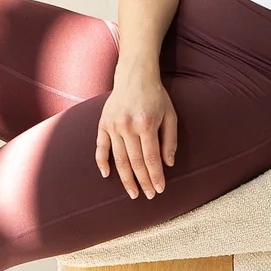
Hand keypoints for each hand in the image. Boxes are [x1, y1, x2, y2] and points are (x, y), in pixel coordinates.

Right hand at [96, 71, 176, 199]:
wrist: (135, 75)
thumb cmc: (156, 96)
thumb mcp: (170, 115)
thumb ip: (170, 140)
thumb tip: (168, 164)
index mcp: (146, 124)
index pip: (151, 158)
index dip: (155, 176)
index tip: (159, 189)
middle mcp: (128, 126)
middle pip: (135, 162)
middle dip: (143, 182)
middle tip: (149, 195)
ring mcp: (113, 125)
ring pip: (119, 159)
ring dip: (126, 179)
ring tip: (133, 193)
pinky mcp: (103, 123)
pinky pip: (100, 147)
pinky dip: (102, 162)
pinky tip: (107, 175)